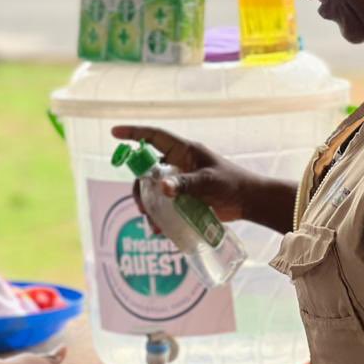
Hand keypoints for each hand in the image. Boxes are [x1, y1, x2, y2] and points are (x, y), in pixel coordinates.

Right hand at [112, 125, 252, 221]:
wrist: (249, 202)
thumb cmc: (232, 184)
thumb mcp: (208, 182)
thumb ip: (186, 184)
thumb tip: (162, 188)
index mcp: (183, 151)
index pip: (153, 137)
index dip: (133, 133)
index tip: (114, 133)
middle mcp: (178, 164)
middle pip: (146, 170)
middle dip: (139, 187)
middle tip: (142, 206)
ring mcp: (179, 181)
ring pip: (152, 190)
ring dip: (148, 206)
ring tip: (153, 224)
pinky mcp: (183, 198)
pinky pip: (163, 205)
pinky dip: (158, 217)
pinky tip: (161, 230)